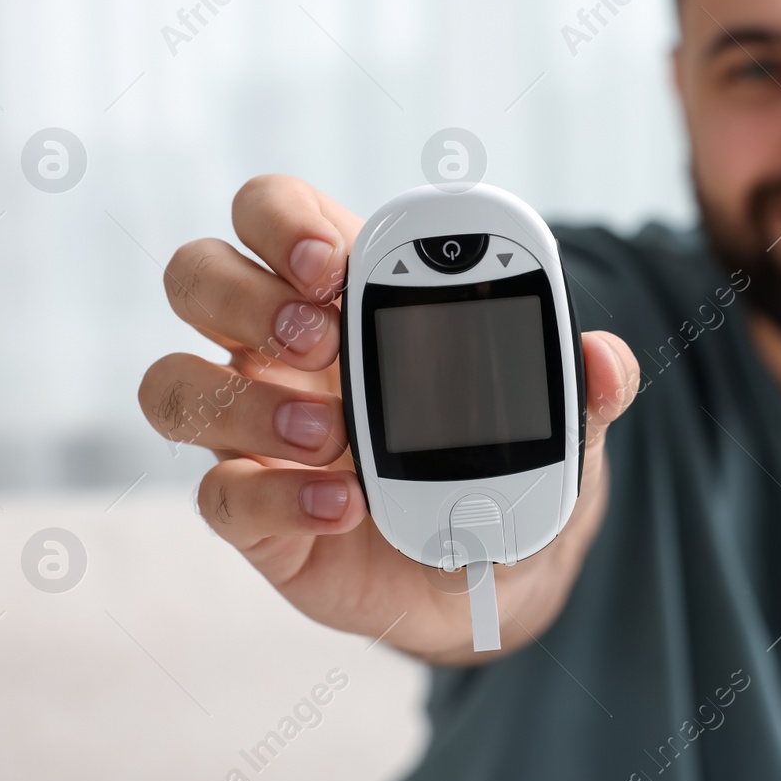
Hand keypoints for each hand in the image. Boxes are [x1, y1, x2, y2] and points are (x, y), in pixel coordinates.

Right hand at [137, 174, 638, 664]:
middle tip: (320, 333)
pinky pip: (219, 495)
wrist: (490, 568)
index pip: (272, 213)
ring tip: (332, 433)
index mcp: (339, 289)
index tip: (331, 261)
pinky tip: (344, 505)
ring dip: (245, 399)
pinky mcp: (251, 512)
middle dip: (243, 293)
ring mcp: (251, 429)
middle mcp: (275, 347)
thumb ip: (578, 384)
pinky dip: (277, 498)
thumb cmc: (501, 456)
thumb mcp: (551, 417)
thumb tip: (606, 359)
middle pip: (196, 276)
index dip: (280, 220)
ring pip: (174, 384)